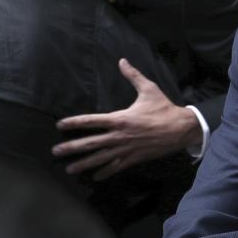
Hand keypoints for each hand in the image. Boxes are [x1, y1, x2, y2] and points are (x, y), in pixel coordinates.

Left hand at [53, 59, 201, 179]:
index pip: (91, 121)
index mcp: (120, 118)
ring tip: (69, 169)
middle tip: (56, 151)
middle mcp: (119, 136)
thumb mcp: (149, 89)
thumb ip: (133, 76)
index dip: (74, 123)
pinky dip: (105, 172)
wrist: (181, 129)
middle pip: (90, 143)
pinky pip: (116, 167)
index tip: (60, 125)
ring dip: (83, 164)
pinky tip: (95, 177)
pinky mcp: (134, 158)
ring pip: (100, 158)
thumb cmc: (164, 108)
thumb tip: (122, 60)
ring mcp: (126, 149)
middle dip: (72, 147)